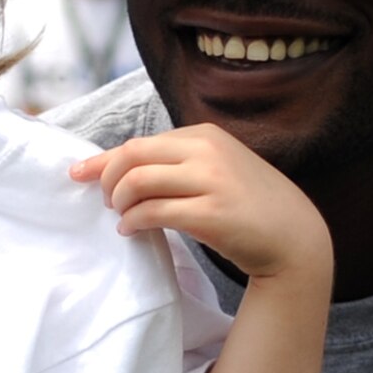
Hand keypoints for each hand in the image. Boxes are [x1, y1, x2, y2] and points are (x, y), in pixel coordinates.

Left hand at [70, 124, 329, 282]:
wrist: (294, 237)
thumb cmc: (249, 205)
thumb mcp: (217, 167)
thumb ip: (179, 162)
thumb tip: (124, 169)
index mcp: (203, 135)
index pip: (139, 143)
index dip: (104, 160)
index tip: (79, 173)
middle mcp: (206, 151)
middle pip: (132, 156)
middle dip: (106, 180)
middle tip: (104, 201)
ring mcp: (210, 181)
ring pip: (138, 182)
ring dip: (118, 202)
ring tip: (120, 216)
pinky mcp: (210, 214)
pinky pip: (153, 213)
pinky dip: (133, 222)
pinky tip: (131, 230)